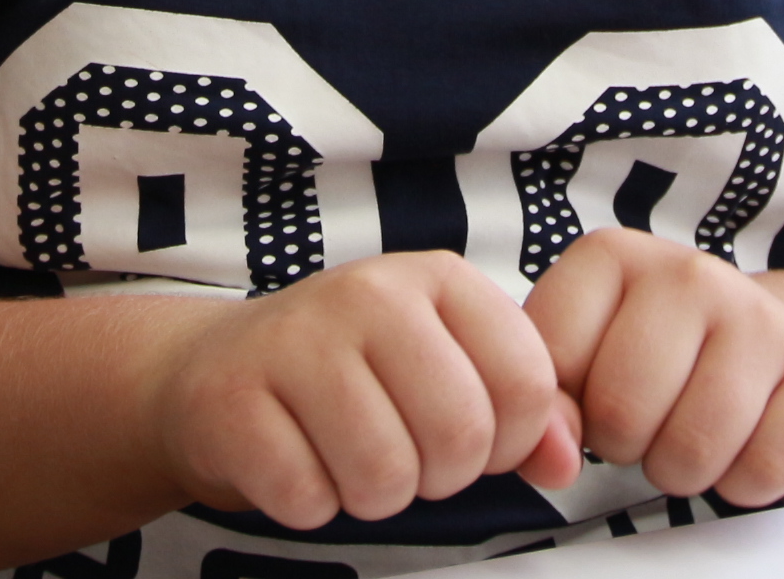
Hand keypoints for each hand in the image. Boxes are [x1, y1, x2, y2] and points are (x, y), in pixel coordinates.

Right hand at [141, 251, 582, 532]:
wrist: (217, 368)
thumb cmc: (354, 373)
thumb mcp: (448, 367)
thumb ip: (524, 411)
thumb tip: (566, 462)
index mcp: (438, 278)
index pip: (527, 382)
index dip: (509, 440)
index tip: (469, 436)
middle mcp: (369, 293)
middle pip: (460, 435)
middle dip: (438, 477)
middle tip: (403, 455)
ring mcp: (294, 340)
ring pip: (384, 476)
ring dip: (371, 496)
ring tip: (348, 457)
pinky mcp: (232, 399)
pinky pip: (308, 497)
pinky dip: (310, 504)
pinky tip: (296, 461)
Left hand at [524, 229, 783, 506]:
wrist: (775, 340)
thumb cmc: (656, 352)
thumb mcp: (585, 351)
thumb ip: (548, 392)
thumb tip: (552, 448)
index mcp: (613, 254)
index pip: (552, 363)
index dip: (565, 405)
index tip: (592, 388)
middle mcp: (691, 271)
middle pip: (620, 414)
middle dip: (625, 444)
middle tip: (649, 417)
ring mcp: (764, 319)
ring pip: (691, 452)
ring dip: (682, 469)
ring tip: (692, 430)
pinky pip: (763, 472)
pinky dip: (745, 483)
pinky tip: (745, 443)